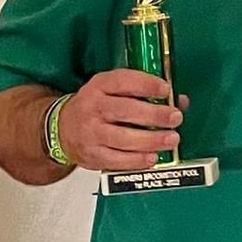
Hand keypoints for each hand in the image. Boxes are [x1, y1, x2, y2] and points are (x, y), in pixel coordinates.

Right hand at [57, 69, 188, 172]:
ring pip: (124, 138)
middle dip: (155, 115)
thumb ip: (144, 93)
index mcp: (99, 86)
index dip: (146, 84)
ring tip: (172, 139)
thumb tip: (180, 100)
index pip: (123, 81)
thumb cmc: (95, 108)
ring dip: (152, 140)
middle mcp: (93, 107)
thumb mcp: (113, 92)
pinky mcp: (93, 155)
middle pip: (127, 111)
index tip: (166, 89)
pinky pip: (118, 160)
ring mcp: (91, 133)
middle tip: (175, 118)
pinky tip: (153, 156)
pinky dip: (138, 160)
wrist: (61, 129)